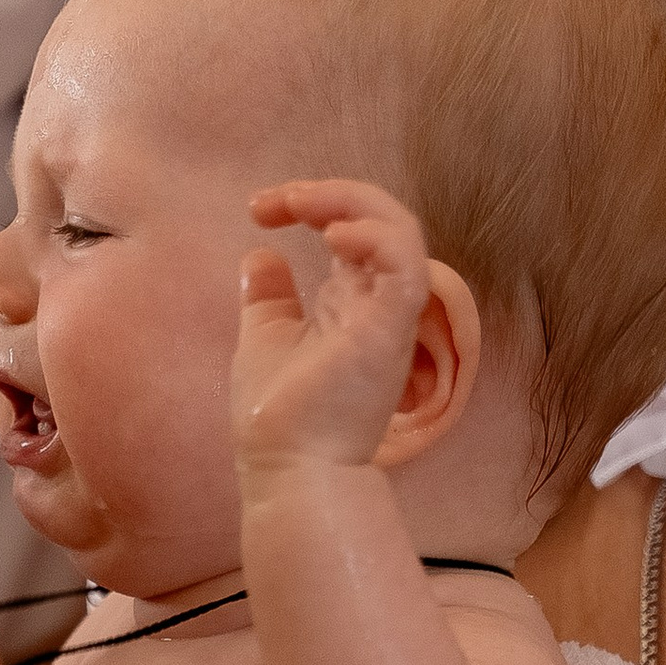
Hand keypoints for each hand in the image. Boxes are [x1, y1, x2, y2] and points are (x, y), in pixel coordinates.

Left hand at [233, 179, 437, 472]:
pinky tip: (332, 235)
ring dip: (352, 203)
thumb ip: (271, 298)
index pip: (354, 229)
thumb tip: (261, 253)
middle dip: (331, 193)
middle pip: (384, 220)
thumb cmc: (278, 418)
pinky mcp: (392, 329)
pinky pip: (406, 265)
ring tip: (303, 205)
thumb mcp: (265, 338)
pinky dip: (375, 236)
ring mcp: (390, 315)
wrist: (287, 471)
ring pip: (403, 231)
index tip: (259, 208)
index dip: (314, 202)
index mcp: (353, 301)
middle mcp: (378, 303)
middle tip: (278, 199)